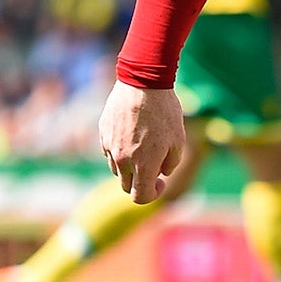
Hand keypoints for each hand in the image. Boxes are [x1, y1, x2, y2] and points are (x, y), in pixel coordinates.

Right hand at [98, 81, 185, 202]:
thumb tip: (160, 173)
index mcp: (143, 166)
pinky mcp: (103, 133)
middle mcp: (123, 160)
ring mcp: (110, 147)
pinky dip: (119, 150)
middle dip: (140, 181)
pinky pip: (109, 151)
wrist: (143, 83)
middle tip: (153, 164)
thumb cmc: (165, 112)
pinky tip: (132, 132)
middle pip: (126, 185)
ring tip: (143, 145)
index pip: (139, 197)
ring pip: (116, 169)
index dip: (152, 194)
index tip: (159, 182)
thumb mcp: (178, 140)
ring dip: (129, 166)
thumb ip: (170, 164)